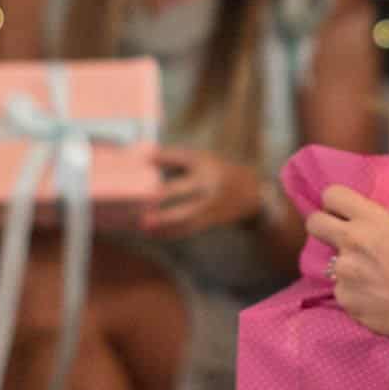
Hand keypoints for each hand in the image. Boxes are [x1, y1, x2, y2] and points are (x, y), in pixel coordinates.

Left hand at [140, 147, 262, 238]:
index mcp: (204, 161)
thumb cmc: (218, 173)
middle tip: (135, 199)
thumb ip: (176, 160)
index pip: (179, 157)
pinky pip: (190, 227)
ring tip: (143, 224)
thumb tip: (143, 160)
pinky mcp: (213, 217)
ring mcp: (211, 201)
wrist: (253, 191)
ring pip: (184, 213)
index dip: (160, 157)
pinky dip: (171, 232)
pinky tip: (154, 233)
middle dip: (157, 195)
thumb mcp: (204, 160)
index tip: (141, 158)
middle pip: (179, 188)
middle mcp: (208, 180)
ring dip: (163, 220)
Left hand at [305, 186, 388, 343]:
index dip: (334, 204)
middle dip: (322, 228)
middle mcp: (352, 239)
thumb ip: (378, 224)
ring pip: (332, 262)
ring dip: (347, 268)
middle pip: (314, 223)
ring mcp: (343, 269)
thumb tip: (360, 223)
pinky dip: (353, 292)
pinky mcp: (341, 295)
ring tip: (373, 280)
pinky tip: (373, 297)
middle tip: (337, 238)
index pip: (332, 194)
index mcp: (372, 219)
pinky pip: (341, 288)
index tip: (340, 213)